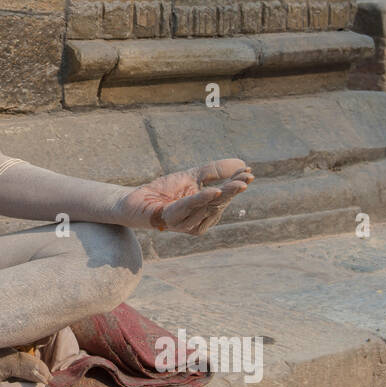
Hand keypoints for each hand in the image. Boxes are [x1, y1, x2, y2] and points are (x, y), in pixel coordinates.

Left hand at [123, 159, 253, 235]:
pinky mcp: (170, 219)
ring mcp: (185, 224)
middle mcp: (198, 221)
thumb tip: (242, 162)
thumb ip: (215, 170)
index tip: (250, 173)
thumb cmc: (165, 190)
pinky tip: (214, 191)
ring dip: (223, 195)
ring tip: (237, 182)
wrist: (136, 198)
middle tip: (247, 179)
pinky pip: (188, 208)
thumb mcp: (193, 175)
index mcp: (205, 212)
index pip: (224, 198)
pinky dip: (201, 200)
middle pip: (219, 204)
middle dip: (234, 191)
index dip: (236, 186)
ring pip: (207, 207)